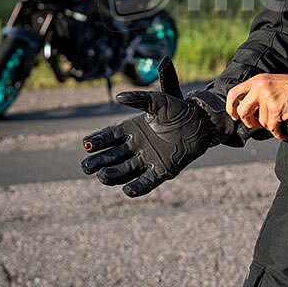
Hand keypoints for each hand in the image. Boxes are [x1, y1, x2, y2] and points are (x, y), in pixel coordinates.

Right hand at [81, 57, 228, 196]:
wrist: (201, 122)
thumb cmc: (179, 109)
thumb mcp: (159, 100)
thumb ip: (140, 98)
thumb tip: (118, 97)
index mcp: (133, 128)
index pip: (109, 137)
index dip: (97, 141)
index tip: (86, 145)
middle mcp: (137, 146)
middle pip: (112, 156)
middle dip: (98, 161)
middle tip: (87, 165)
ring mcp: (148, 160)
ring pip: (125, 171)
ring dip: (113, 175)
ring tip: (103, 176)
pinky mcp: (162, 171)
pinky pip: (146, 182)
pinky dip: (137, 187)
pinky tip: (128, 189)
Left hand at [226, 73, 287, 138]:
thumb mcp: (271, 82)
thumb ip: (257, 92)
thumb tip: (245, 110)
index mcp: (257, 80)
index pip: (234, 93)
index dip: (231, 107)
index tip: (234, 115)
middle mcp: (259, 88)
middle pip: (242, 111)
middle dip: (249, 121)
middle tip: (256, 124)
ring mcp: (267, 98)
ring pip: (261, 122)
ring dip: (270, 125)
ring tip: (279, 121)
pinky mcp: (276, 109)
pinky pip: (272, 128)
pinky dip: (279, 132)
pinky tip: (283, 131)